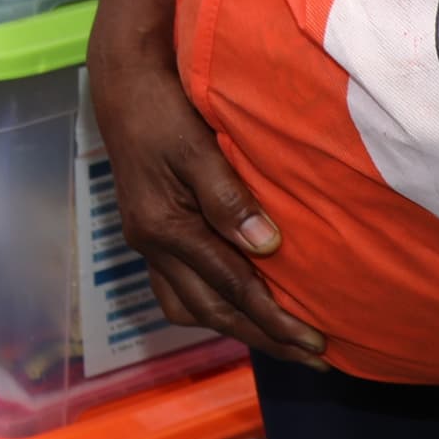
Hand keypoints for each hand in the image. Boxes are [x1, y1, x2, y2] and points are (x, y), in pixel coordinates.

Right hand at [89, 0, 324, 358]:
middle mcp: (150, 243)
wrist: (120, 80)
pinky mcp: (149, 230)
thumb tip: (267, 246)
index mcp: (162, 227)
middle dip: (263, 337)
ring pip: (189, 306)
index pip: (229, 287)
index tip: (318, 342)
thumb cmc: (162, 106)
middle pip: (211, 310)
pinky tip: (238, 302)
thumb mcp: (195, 146)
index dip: (275, 319)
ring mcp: (146, 240)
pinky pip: (180, 287)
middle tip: (314, 358)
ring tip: (280, 340)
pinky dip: (213, 304)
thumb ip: (228, 197)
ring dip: (236, 327)